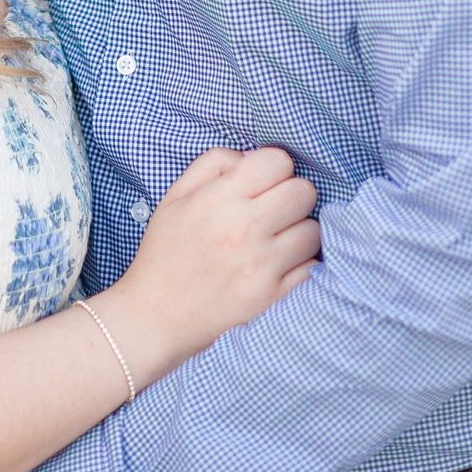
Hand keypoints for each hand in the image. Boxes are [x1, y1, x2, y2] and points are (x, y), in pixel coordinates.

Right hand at [102, 145, 320, 377]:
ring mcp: (261, 264)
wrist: (158, 313)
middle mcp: (243, 229)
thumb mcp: (175, 198)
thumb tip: (252, 158)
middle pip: (303, 192)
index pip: (277, 161)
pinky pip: (313, 266)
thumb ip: (212, 164)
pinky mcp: (274, 294)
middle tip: (273, 211)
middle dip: (291, 196)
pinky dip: (301, 263)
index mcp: (216, 200)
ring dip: (298, 231)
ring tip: (275, 240)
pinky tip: (278, 265)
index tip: (263, 183)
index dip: (273, 168)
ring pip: (313, 230)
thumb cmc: (166, 251)